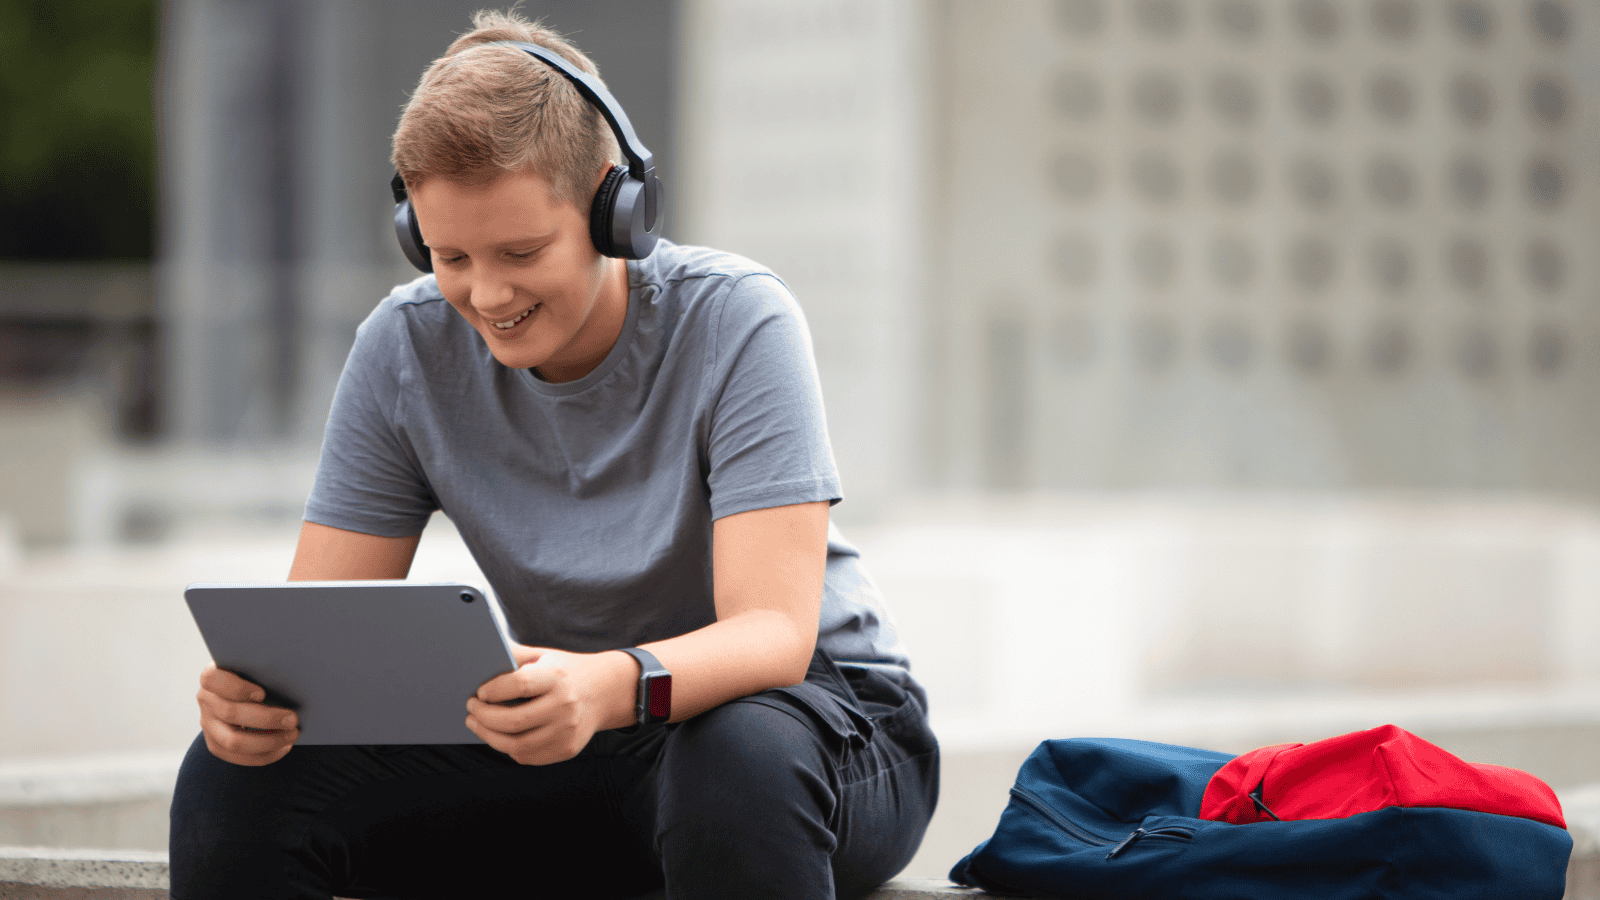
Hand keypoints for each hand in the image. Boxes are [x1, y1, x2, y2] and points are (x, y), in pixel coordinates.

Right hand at [196, 664, 299, 765]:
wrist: (246, 695)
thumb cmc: (257, 676)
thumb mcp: (256, 668)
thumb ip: (264, 671)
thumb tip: (294, 679)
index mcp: (212, 676)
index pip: (212, 679)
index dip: (236, 688)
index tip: (262, 694)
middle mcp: (206, 700)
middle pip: (230, 713)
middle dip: (266, 719)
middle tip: (293, 720)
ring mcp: (208, 724)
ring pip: (233, 741)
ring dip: (267, 741)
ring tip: (292, 735)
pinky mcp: (215, 744)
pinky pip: (238, 757)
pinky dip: (264, 755)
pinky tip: (283, 747)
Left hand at [465, 645, 634, 765]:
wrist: (606, 691)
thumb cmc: (565, 671)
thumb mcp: (544, 656)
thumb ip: (513, 656)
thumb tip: (477, 660)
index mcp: (557, 677)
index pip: (519, 685)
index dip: (493, 690)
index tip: (479, 692)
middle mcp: (565, 705)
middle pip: (514, 720)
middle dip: (484, 717)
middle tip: (471, 710)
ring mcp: (567, 731)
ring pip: (517, 745)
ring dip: (489, 737)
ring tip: (477, 725)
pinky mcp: (567, 749)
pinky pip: (528, 756)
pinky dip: (509, 748)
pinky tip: (500, 736)